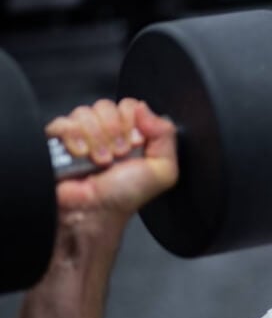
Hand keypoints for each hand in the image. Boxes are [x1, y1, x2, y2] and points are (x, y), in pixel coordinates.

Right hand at [44, 98, 178, 219]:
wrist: (94, 212)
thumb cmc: (126, 195)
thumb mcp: (162, 170)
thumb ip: (166, 136)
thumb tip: (145, 108)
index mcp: (131, 133)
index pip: (130, 105)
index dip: (133, 122)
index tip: (135, 144)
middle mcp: (106, 130)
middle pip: (107, 106)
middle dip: (114, 132)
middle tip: (117, 156)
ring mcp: (81, 133)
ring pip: (85, 113)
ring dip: (96, 139)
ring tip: (100, 161)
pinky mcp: (58, 139)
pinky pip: (63, 123)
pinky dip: (74, 139)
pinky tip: (80, 156)